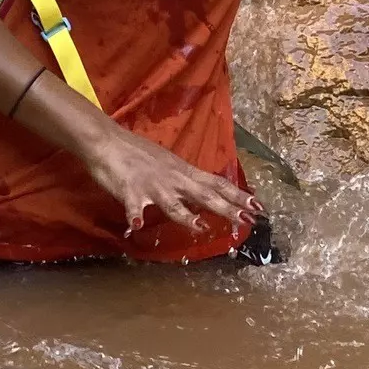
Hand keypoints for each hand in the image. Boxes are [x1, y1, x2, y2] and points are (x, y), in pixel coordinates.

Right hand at [80, 118, 261, 235]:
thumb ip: (184, 180)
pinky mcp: (131, 191)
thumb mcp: (168, 164)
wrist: (109, 141)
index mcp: (183, 172)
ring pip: (173, 203)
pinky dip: (135, 217)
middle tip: (248, 218)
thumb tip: (202, 192)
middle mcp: (174, 179)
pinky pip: (134, 207)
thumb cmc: (137, 152)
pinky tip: (136, 228)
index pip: (217, 184)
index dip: (238, 195)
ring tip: (200, 227)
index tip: (259, 206)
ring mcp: (153, 186)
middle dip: (227, 207)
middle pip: (205, 194)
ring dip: (186, 216)